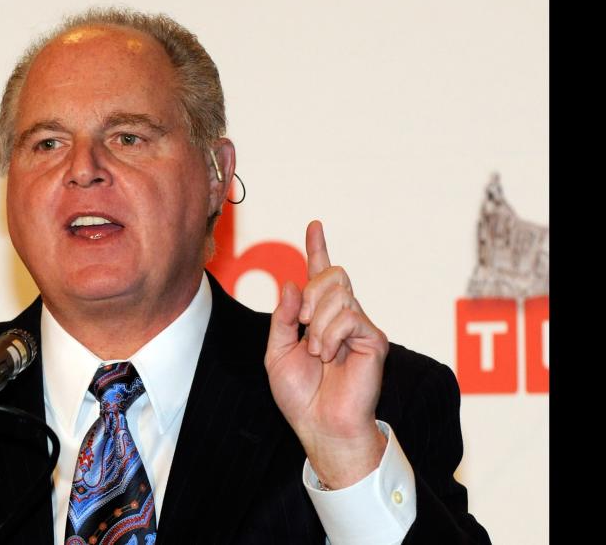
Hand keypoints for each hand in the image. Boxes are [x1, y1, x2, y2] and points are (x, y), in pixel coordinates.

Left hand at [264, 221, 388, 488]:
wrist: (319, 425)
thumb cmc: (299, 395)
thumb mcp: (277, 352)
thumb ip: (283, 317)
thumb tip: (292, 284)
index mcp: (317, 316)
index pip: (319, 275)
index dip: (316, 248)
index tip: (314, 225)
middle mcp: (341, 316)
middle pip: (332, 274)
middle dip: (311, 292)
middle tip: (302, 323)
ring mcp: (359, 326)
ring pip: (339, 292)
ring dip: (318, 322)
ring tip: (317, 352)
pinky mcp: (374, 339)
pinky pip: (350, 316)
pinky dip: (331, 334)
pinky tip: (329, 355)